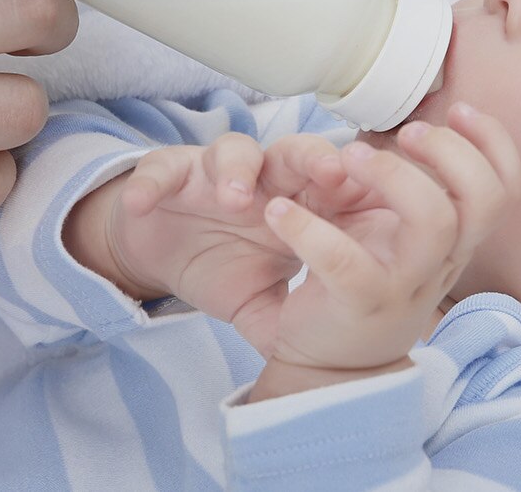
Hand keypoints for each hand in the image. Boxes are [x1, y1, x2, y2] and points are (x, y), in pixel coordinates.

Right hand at [66, 132, 349, 354]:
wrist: (165, 259)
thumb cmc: (224, 270)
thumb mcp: (262, 302)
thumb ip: (290, 317)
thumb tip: (329, 370)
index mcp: (298, 206)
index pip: (336, 186)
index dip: (357, 189)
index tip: (379, 202)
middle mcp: (264, 180)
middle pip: (297, 154)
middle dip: (315, 159)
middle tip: (329, 174)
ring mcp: (218, 173)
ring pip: (236, 151)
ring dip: (237, 169)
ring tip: (234, 199)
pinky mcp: (171, 173)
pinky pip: (160, 169)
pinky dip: (151, 183)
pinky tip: (142, 203)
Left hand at [250, 104, 520, 400]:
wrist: (326, 368)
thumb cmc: (363, 286)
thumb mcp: (400, 241)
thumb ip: (419, 195)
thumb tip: (422, 129)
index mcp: (452, 241)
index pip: (504, 190)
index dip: (493, 144)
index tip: (459, 108)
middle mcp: (439, 263)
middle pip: (481, 202)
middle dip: (449, 154)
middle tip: (405, 134)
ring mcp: (405, 287)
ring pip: (433, 224)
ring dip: (394, 176)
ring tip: (348, 158)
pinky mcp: (360, 306)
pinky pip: (346, 263)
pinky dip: (309, 229)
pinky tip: (279, 212)